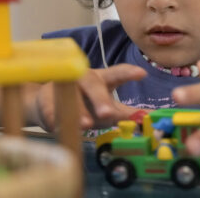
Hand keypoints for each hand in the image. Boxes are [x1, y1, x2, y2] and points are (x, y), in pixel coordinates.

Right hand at [31, 64, 145, 130]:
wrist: (49, 103)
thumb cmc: (86, 104)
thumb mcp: (109, 108)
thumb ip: (129, 113)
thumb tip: (153, 119)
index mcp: (103, 80)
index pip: (117, 74)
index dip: (128, 73)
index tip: (141, 73)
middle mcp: (85, 79)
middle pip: (94, 85)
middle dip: (101, 99)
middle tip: (108, 114)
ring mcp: (65, 86)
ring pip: (72, 96)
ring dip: (79, 111)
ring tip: (86, 125)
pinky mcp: (47, 99)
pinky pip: (51, 109)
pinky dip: (55, 119)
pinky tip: (58, 126)